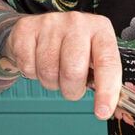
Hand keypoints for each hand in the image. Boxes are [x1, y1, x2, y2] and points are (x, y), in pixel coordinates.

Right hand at [6, 11, 121, 119]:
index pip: (107, 63)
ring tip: (54, 70)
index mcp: (100, 29)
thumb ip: (104, 77)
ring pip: (48, 72)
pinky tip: (38, 61)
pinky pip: (28, 66)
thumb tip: (107, 107)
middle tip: (71, 85)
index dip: (106, 91)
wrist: (40, 26)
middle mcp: (77, 23)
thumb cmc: (72, 47)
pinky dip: (32, 73)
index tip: (102, 112)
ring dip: (51, 82)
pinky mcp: (27, 28)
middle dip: (71, 90)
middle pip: (73, 71)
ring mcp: (50, 23)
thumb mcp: (94, 55)